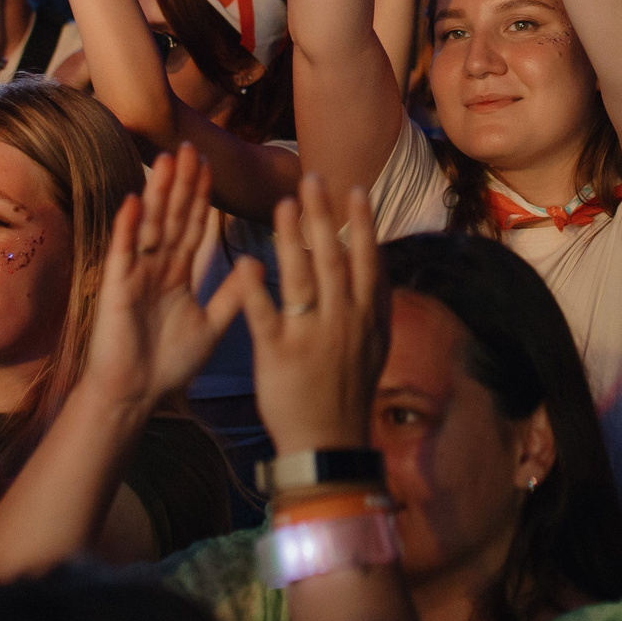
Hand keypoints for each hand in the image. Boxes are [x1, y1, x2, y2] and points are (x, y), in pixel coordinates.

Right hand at [81, 145, 248, 412]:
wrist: (134, 395)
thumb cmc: (168, 364)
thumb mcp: (212, 326)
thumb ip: (232, 295)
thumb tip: (260, 264)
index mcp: (179, 274)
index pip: (195, 227)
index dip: (203, 197)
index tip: (212, 165)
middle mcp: (157, 268)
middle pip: (173, 217)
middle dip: (182, 183)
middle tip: (192, 145)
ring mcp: (135, 274)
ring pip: (150, 225)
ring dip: (158, 193)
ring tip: (167, 159)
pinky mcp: (116, 288)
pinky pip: (122, 252)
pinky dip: (127, 226)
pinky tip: (133, 200)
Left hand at [237, 174, 389, 456]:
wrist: (326, 442)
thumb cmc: (348, 388)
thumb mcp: (374, 343)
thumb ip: (374, 300)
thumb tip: (378, 258)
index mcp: (365, 315)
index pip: (365, 259)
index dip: (361, 222)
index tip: (354, 189)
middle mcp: (341, 320)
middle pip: (331, 258)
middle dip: (322, 216)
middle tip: (311, 178)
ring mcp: (310, 336)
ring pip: (300, 278)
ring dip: (290, 238)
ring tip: (280, 204)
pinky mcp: (277, 353)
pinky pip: (265, 314)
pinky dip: (254, 288)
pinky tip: (243, 261)